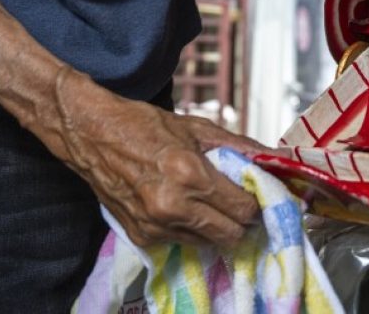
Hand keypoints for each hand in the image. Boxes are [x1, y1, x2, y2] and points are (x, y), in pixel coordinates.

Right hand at [48, 69, 272, 248]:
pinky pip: (182, 241)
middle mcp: (173, 206)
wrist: (93, 135)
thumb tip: (275, 156)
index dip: (256, 202)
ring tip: (210, 201)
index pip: (242, 208)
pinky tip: (183, 205)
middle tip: (240, 202)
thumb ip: (238, 145)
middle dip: (242, 220)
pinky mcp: (142, 237)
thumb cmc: (145, 125)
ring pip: (208, 243)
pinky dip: (190, 228)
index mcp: (189, 173)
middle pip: (231, 235)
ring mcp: (155, 226)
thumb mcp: (196, 127)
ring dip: (216, 226)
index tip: (257, 193)